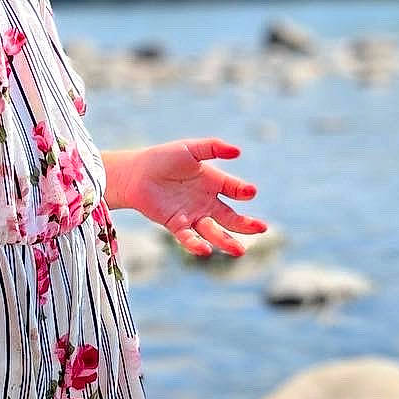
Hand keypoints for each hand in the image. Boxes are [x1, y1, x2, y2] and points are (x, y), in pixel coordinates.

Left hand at [120, 139, 265, 257]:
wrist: (136, 173)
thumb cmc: (163, 158)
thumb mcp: (190, 149)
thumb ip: (213, 148)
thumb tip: (238, 152)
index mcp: (213, 183)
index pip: (234, 189)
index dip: (243, 191)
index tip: (249, 192)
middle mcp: (206, 202)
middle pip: (230, 217)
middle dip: (246, 224)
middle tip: (262, 228)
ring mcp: (193, 215)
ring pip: (213, 231)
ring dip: (226, 241)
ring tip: (240, 250)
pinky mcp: (176, 224)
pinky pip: (188, 237)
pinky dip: (196, 244)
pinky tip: (205, 250)